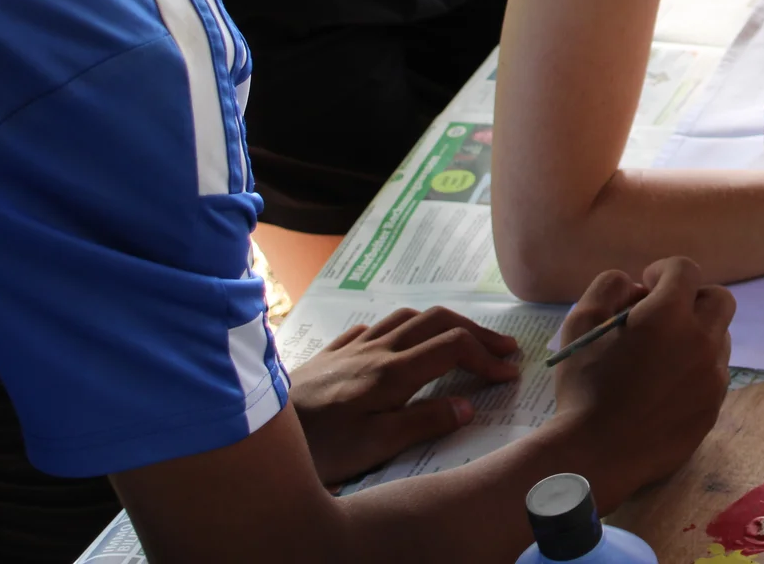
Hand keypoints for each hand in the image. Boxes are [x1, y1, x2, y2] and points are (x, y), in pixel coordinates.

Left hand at [289, 306, 522, 483]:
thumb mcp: (374, 446)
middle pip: (437, 321)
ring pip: (406, 317)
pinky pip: (371, 327)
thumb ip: (423, 422)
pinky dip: (399, 328)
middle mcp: (375, 350)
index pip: (454, 347)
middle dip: (476, 331)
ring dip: (442, 323)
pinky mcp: (329, 355)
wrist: (255, 433)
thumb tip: (468, 406)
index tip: (508, 374)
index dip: (487, 357)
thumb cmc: (316, 447)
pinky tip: (397, 342)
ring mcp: (350, 348)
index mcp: (392, 373)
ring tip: (460, 338)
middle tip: (503, 348)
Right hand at [549, 257, 733, 497]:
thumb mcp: (580, 323)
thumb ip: (608, 288)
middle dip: (693, 297)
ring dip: (697, 333)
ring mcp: (712, 377)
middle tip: (664, 313)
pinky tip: (667, 385)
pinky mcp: (714, 407)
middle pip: (719, 299)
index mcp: (669, 315)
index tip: (647, 284)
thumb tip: (635, 286)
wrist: (596, 455)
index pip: (685, 270)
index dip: (664, 270)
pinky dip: (697, 368)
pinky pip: (715, 373)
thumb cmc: (583, 387)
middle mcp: (701, 341)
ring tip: (663, 353)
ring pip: (720, 337)